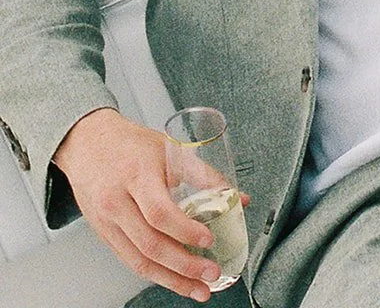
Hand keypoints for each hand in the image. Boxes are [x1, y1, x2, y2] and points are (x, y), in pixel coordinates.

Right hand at [53, 107, 223, 301]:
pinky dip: (154, 273)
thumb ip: (204, 174)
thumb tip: (238, 197)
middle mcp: (117, 202)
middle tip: (211, 274)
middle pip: (150, 244)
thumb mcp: (170, 148)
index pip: (160, 212)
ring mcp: (107, 222)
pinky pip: (130, 260)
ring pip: (139, 261)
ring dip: (171, 279)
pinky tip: (173, 279)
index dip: (186, 231)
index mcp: (136, 175)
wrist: (87, 144)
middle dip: (184, 266)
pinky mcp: (104, 235)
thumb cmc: (131, 144)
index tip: (208, 240)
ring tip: (197, 289)